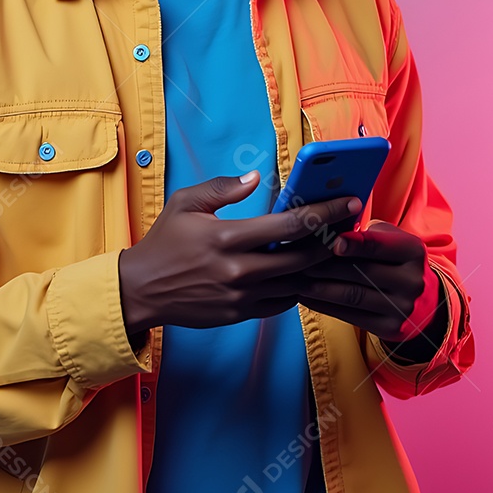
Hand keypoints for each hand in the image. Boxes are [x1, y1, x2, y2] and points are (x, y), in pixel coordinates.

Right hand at [117, 170, 362, 333]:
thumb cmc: (164, 242)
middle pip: (303, 257)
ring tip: (337, 249)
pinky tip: (306, 271)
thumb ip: (222, 187)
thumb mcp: (185, 203)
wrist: (141, 290)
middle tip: (351, 226)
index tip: (348, 202)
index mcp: (227, 237)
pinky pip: (282, 301)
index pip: (290, 224)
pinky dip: (298, 286)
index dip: (326, 212)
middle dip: (333, 240)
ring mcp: (242, 296)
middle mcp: (239, 270)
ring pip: (297, 282)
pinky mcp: (241, 314)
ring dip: (320, 266)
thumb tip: (256, 178)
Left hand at [296, 221, 441, 344]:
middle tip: (298, 258)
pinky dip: (324, 306)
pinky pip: (351, 316)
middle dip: (327, 265)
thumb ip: (365, 233)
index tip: (330, 241)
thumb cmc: (392, 260)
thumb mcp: (390, 239)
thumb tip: (328, 227)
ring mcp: (402, 307)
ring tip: (297, 279)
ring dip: (320, 288)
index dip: (354, 244)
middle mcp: (411, 280)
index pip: (379, 245)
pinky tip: (305, 297)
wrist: (420, 301)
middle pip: (362, 271)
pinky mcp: (389, 328)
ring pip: (353, 295)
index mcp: (412, 251)